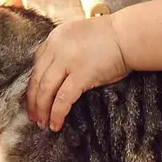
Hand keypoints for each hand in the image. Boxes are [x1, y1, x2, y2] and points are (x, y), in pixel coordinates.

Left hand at [24, 14, 128, 131]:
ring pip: (45, 90)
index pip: (36, 64)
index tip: (32, 97)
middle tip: (33, 116)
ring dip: (42, 110)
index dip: (32, 84)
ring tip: (42, 123)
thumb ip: (65, 51)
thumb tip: (57, 75)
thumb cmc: (111, 38)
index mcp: (55, 38)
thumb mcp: (79, 37)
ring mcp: (68, 61)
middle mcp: (57, 48)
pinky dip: (57, 113)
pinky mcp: (81, 74)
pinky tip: (55, 124)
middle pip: (37, 79)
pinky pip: (63, 99)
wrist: (129, 36)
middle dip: (33, 101)